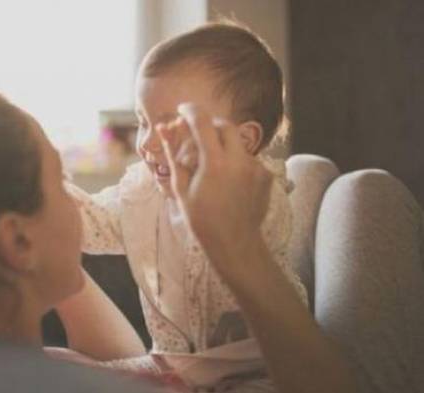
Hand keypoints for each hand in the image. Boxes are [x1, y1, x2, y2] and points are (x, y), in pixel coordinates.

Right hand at [158, 103, 272, 265]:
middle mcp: (239, 160)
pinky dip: (235, 161)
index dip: (190, 111)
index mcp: (215, 163)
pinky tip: (226, 181)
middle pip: (224, 125)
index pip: (202, 122)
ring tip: (210, 167)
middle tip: (196, 135)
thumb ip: (174, 154)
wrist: (234, 244)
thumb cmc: (202, 220)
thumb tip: (164, 128)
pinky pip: (247, 158)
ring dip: (222, 145)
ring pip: (237, 142)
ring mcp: (256, 167)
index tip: (182, 110)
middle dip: (209, 125)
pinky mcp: (266, 175)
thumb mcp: (181, 188)